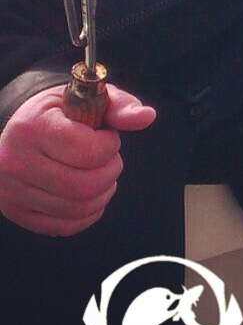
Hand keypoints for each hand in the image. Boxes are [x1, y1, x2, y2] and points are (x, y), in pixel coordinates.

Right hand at [0, 83, 155, 235]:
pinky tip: (89, 194)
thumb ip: (120, 107)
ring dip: (102, 192)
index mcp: (34, 127)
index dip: (110, 145)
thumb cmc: (62, 112)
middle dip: (110, 171)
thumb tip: (147, 116)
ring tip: (99, 173)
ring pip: (78, 209)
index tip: (105, 136)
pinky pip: (65, 226)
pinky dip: (88, 213)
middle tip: (107, 157)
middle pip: (86, 186)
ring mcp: (13, 191)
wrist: (21, 129)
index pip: (88, 152)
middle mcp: (16, 161)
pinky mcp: (16, 212)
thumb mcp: (89, 98)